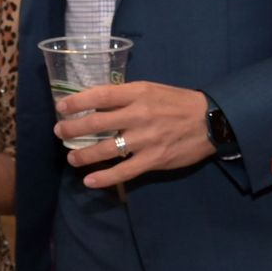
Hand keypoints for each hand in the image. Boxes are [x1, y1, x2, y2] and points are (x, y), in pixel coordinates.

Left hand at [55, 82, 214, 187]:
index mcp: (137, 93)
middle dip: (72, 128)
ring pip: (106, 149)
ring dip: (84, 155)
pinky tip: (90, 181)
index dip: (76, 102)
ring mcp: (146, 139)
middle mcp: (138, 115)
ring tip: (72, 158)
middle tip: (60, 132)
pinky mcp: (154, 160)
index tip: (60, 107)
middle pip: (96, 123)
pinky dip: (104, 178)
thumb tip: (95, 103)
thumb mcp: (150, 89)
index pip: (99, 96)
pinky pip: (124, 171)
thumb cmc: (177, 102)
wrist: (212, 121)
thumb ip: (125, 96)